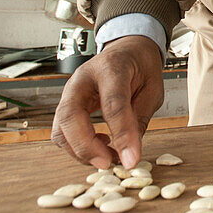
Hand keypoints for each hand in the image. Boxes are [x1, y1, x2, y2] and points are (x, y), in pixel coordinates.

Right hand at [52, 35, 164, 169]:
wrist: (126, 49)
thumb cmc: (140, 66)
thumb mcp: (152, 88)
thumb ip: (139, 118)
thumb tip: (129, 154)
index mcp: (112, 67)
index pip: (112, 103)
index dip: (121, 134)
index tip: (131, 159)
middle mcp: (83, 78)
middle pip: (70, 115)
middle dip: (86, 146)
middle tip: (108, 163)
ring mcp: (69, 91)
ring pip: (60, 127)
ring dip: (80, 151)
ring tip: (109, 157)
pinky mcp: (65, 105)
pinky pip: (62, 132)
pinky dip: (76, 146)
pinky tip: (100, 145)